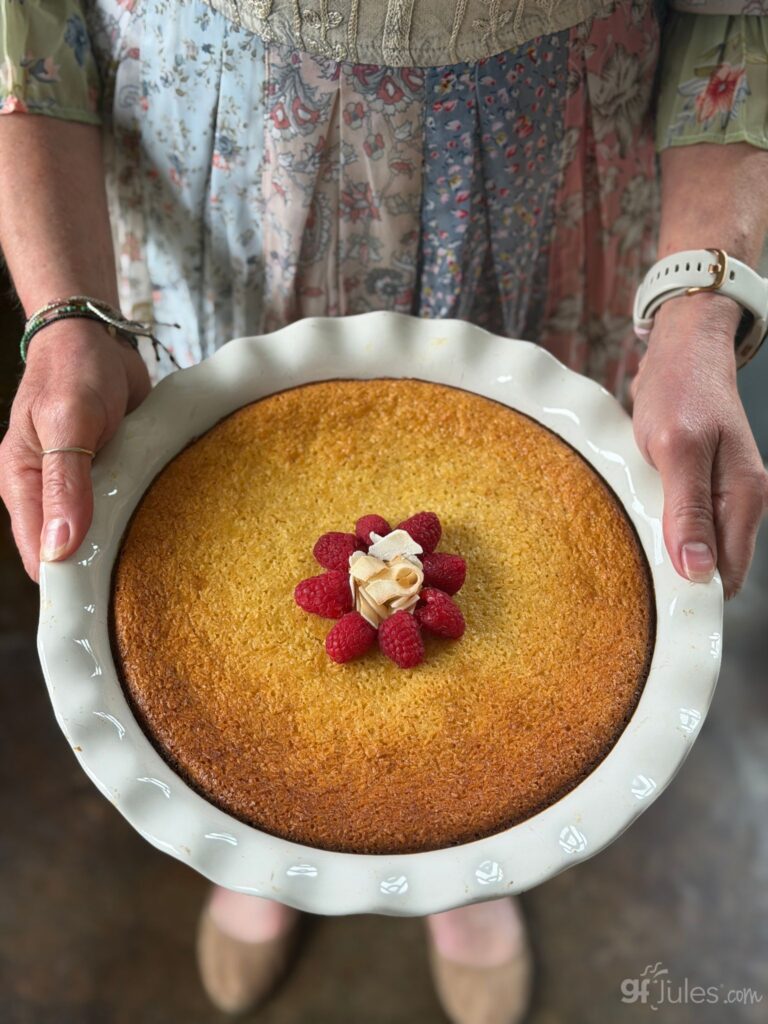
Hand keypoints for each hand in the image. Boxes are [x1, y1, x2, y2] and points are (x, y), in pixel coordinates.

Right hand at [0, 319, 150, 580]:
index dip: (68, 582)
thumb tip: (59, 548)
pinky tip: (169, 527)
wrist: (97, 337)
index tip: (104, 605)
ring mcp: (83, 487)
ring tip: (162, 562)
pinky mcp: (113, 475)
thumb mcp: (67, 421)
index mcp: (24, 485)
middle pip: (73, 552)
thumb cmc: (72, 370)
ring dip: (128, 544)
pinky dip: (145, 517)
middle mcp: (50, 493)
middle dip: (102, 569)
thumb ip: (65, 483)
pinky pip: (127, 509)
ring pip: (103, 534)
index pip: (39, 557)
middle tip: (144, 588)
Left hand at [631, 294, 767, 597]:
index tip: (655, 601)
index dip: (694, 592)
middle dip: (676, 575)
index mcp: (744, 497)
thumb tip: (698, 571)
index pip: (728, 574)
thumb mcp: (678, 448)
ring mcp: (717, 494)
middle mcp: (737, 501)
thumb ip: (688, 509)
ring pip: (693, 546)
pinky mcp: (695, 485)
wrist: (680, 349)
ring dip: (663, 551)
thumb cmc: (680, 389)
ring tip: (628, 548)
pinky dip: (656, 528)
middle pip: (711, 566)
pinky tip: (632, 524)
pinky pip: (679, 523)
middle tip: (632, 575)